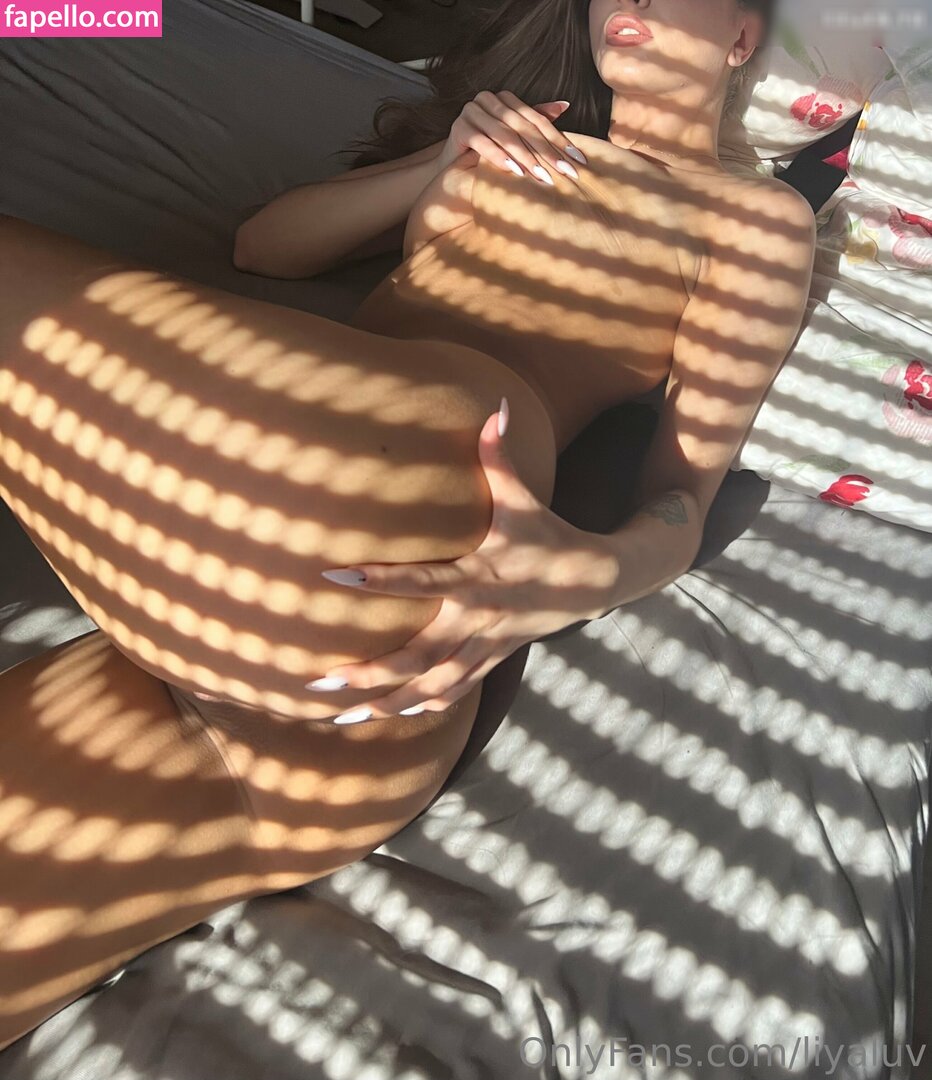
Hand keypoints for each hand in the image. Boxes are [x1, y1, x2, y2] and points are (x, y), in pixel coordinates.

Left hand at [306, 399, 620, 723]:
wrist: (596, 581)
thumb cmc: (550, 534)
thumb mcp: (525, 498)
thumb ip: (501, 456)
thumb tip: (493, 406)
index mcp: (479, 577)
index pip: (422, 581)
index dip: (380, 580)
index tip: (333, 576)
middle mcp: (477, 618)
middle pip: (417, 655)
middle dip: (369, 672)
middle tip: (318, 682)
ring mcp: (484, 645)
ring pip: (432, 686)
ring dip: (387, 703)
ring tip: (342, 719)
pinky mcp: (490, 658)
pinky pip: (453, 690)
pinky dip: (421, 706)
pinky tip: (387, 717)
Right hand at [437, 91, 587, 182]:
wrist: (450, 169)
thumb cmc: (484, 155)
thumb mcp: (514, 140)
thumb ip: (535, 121)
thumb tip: (565, 106)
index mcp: (506, 100)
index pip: (538, 121)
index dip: (560, 141)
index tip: (578, 161)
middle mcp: (489, 100)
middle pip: (524, 128)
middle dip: (547, 152)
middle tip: (565, 172)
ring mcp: (472, 111)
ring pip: (506, 135)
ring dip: (525, 157)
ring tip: (541, 176)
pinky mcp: (459, 127)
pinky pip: (482, 142)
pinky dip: (498, 157)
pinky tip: (513, 171)